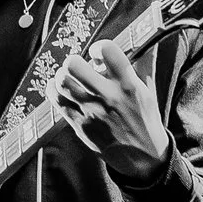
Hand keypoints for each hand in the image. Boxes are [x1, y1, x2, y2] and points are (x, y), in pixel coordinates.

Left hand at [54, 37, 170, 186]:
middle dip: (73, 60)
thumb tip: (136, 44)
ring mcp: (91, 112)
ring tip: (68, 77)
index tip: (99, 53)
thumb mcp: (148, 91)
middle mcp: (108, 96)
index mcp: (128, 85)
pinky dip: (54, 90)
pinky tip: (60, 89)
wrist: (142, 157)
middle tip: (78, 65)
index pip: (107, 51)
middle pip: (74, 65)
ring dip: (62, 75)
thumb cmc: (144, 120)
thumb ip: (140, 66)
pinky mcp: (80, 125)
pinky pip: (57, 101)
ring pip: (62, 82)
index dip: (99, 47)